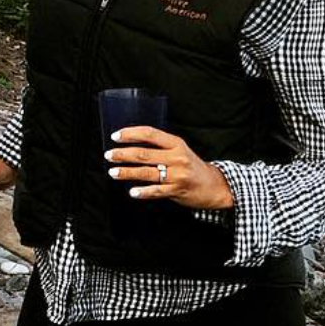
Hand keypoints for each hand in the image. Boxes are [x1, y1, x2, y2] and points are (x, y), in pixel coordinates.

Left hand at [105, 127, 233, 210]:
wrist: (215, 186)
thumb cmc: (193, 167)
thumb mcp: (180, 151)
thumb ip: (161, 147)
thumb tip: (132, 144)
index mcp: (177, 144)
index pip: (150, 134)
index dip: (130, 134)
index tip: (116, 136)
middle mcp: (177, 158)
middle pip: (144, 154)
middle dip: (122, 154)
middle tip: (109, 155)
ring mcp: (178, 175)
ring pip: (147, 172)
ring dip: (127, 173)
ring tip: (114, 172)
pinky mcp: (177, 190)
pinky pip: (156, 191)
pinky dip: (143, 192)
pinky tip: (132, 192)